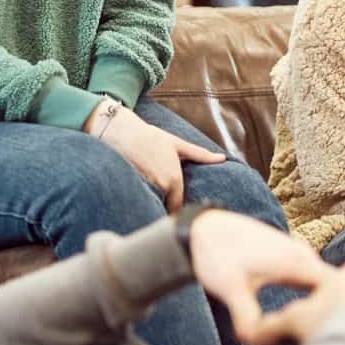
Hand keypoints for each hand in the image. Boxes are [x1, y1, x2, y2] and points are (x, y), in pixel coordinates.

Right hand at [85, 101, 224, 212]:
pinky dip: (141, 199)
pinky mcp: (132, 188)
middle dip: (165, 208)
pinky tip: (137, 196)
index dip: (177, 209)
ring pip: (152, 204)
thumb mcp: (178, 144)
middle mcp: (161, 187)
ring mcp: (146, 189)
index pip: (178, 206)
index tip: (179, 211)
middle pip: (165, 207)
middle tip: (166, 210)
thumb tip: (222, 158)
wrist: (123, 133)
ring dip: (153, 204)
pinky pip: (140, 199)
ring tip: (150, 203)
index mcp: (174, 180)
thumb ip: (200, 154)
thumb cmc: (151, 137)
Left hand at [186, 209, 326, 336]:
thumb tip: (259, 342)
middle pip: (335, 289)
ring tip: (316, 332)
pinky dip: (311, 296)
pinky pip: (312, 279)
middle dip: (334, 313)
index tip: (333, 337)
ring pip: (322, 283)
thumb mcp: (232, 290)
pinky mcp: (289, 256)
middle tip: (328, 343)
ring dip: (322, 304)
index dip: (341, 315)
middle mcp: (304, 256)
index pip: (339, 291)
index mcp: (298, 263)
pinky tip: (301, 314)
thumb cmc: (217, 255)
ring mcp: (298, 254)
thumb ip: (248, 318)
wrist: (202, 229)